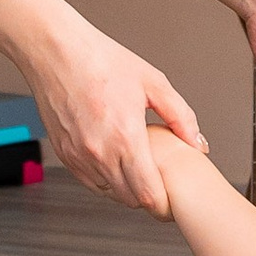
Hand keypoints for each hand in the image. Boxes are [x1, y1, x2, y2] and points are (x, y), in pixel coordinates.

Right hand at [0, 0, 203, 208]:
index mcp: (124, 137)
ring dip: (127, 189)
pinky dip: (106, 180)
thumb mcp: (153, 83)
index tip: (173, 200)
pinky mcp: (64, 154)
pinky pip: (90, 182)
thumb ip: (181, 116)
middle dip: (148, 198)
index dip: (164, 204)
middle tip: (161, 185)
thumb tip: (198, 143)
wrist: (57, 51)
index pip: (147, 194)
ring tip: (139, 170)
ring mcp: (78, 156)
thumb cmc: (101, 61)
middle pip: (130, 199)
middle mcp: (98, 153)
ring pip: (109, 193)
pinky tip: (116, 162)